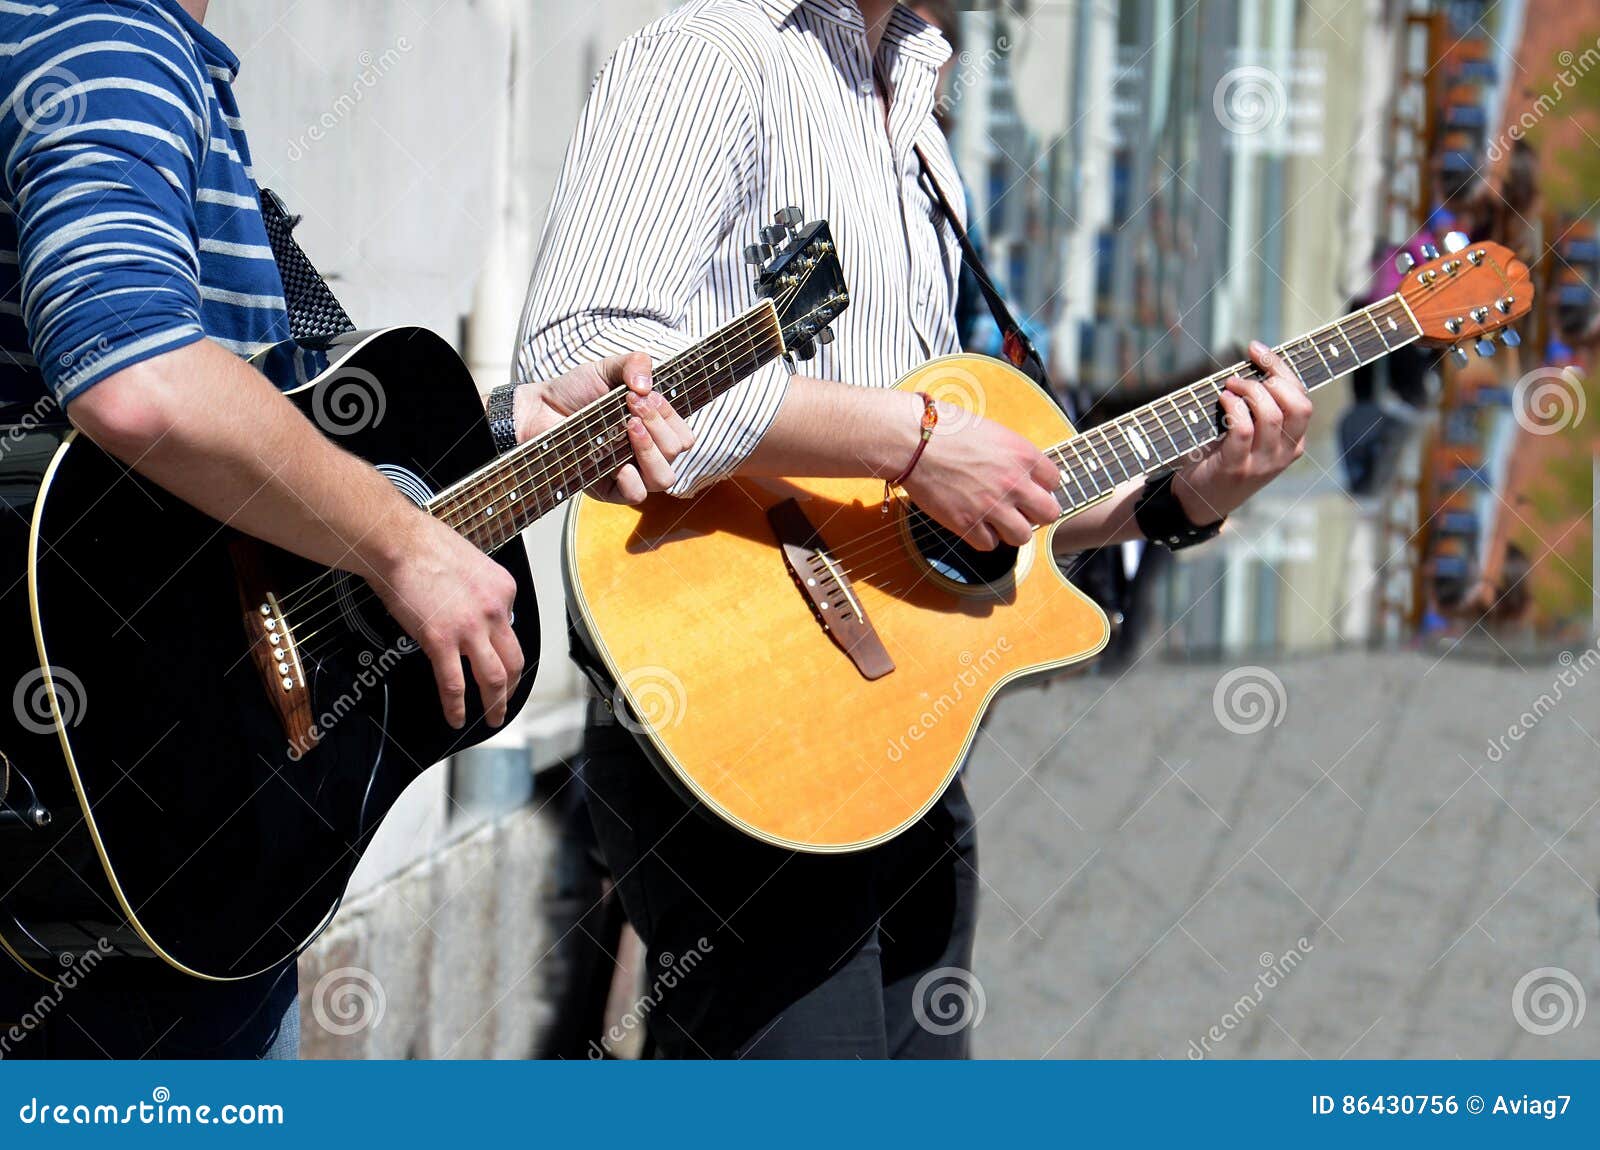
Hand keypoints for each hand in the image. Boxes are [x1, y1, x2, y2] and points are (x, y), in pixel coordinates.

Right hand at [370, 515, 522, 729]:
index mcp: (503, 590)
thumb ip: (478, 590)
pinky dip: (457, 707)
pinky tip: (456, 719)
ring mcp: (470, 628)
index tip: (493, 655)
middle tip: (507, 700)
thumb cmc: (423, 544)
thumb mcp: (470, 562)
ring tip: (492, 718)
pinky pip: (455, 685)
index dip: (500, 644)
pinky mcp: (441, 641)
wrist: (398, 540)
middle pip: (514, 660)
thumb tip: (471, 608)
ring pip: (493, 678)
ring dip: (495, 703)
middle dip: (512, 686)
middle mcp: (495, 610)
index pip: (510, 626)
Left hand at [514, 352, 694, 503]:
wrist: (539, 410)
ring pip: (664, 477)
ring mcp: (630, 473)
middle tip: (631, 405)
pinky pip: (636, 495)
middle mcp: (646, 453)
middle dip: (658, 424)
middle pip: (676, 451)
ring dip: (650, 450)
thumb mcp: (606, 369)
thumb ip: (633, 363)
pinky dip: (632, 480)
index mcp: (653, 429)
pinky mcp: (609, 491)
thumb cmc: (574, 392)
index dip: (670, 414)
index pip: (682, 432)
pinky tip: (619, 464)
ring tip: (628, 426)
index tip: (644, 394)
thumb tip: (647, 384)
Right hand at [900, 399, 1061, 549]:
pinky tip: (972, 522)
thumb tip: (1025, 475)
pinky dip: (982, 537)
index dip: (1040, 486)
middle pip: (1049, 514)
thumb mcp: (994, 433)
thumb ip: (1015, 456)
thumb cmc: (948, 429)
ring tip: (995, 519)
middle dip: (1034, 513)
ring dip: (1010, 530)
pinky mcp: (967, 523)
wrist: (913, 440)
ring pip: (1022, 536)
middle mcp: (1014, 482)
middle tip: (1017, 508)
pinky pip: (989, 545)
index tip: (1026, 486)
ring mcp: (992, 505)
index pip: (1055, 482)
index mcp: (1024, 455)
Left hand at [1174, 341, 1311, 523]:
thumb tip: (1253, 364)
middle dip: (1272, 378)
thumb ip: (1259, 409)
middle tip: (1242, 375)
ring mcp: (1262, 463)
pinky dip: (1233, 408)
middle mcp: (1284, 454)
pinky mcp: (1236, 467)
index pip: (1302, 399)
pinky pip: (1243, 429)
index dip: (1282, 369)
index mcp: (1293, 443)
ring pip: (1271, 415)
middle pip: (1297, 405)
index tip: (1257, 350)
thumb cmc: (1222, 458)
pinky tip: (1222, 400)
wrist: (1198, 502)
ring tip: (1230, 386)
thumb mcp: (1251, 437)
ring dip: (1249, 391)